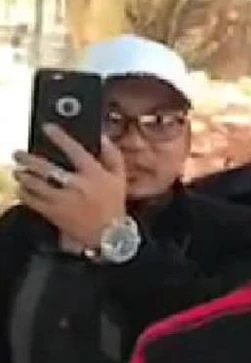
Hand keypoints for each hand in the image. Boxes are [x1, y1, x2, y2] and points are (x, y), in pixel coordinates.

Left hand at [12, 125, 125, 247]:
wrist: (109, 235)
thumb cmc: (114, 204)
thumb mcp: (120, 178)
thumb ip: (113, 155)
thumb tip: (103, 137)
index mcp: (94, 174)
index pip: (75, 150)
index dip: (60, 137)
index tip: (48, 128)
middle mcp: (77, 185)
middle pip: (46, 167)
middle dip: (28, 159)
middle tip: (18, 154)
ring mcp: (64, 200)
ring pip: (35, 184)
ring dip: (23, 176)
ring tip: (18, 171)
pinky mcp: (54, 213)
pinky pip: (32, 201)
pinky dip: (24, 193)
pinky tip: (22, 189)